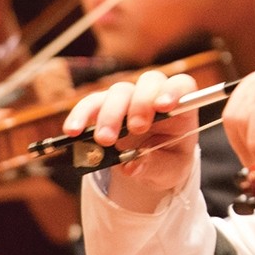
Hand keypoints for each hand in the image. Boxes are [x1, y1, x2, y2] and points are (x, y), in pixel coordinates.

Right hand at [63, 71, 200, 211]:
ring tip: (105, 140)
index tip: (164, 106)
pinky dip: (81, 115)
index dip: (172, 91)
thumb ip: (155, 166)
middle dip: (140, 104)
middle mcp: (153, 97)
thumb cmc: (168, 161)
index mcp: (180, 108)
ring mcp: (127, 100)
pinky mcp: (103, 107)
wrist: (149, 166)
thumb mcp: (170, 170)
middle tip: (136, 129)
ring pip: (118, 93)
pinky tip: (73, 131)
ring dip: (110, 115)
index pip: (181, 86)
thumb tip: (132, 165)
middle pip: (147, 84)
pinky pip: (91, 104)